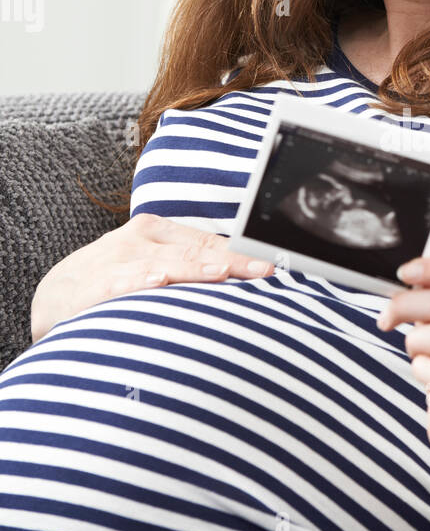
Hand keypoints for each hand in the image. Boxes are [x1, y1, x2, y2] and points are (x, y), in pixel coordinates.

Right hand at [30, 212, 273, 342]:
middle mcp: (139, 241)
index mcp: (158, 232)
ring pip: (162, 265)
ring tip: (221, 272)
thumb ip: (192, 268)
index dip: (242, 253)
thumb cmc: (114, 280)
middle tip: (262, 269)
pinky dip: (138, 281)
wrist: (53, 298)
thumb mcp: (153, 265)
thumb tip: (242, 275)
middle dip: (231, 262)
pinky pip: (119, 283)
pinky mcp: (91, 286)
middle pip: (194, 252)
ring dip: (193, 269)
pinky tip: (156, 282)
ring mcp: (115, 261)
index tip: (273, 264)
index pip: (209, 243)